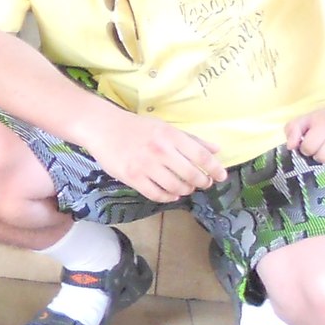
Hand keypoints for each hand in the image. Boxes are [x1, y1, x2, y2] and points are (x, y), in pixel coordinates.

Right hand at [87, 108, 224, 203]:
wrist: (103, 128)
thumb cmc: (137, 127)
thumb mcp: (165, 128)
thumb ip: (191, 140)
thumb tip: (216, 150)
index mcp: (171, 136)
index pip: (201, 156)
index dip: (214, 169)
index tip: (221, 176)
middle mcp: (160, 151)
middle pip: (191, 175)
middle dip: (202, 182)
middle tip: (203, 184)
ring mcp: (145, 166)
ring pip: (175, 188)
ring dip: (185, 191)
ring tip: (185, 188)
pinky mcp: (132, 178)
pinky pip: (156, 195)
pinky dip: (168, 198)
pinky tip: (171, 194)